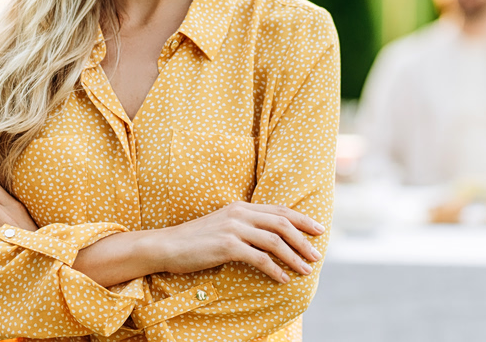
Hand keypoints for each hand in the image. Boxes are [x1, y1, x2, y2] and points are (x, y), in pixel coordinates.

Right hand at [151, 201, 324, 283]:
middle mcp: (240, 214)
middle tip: (317, 254)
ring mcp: (234, 229)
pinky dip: (275, 269)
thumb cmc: (195, 240)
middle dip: (303, 239)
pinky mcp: (227, 246)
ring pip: (274, 241)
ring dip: (294, 257)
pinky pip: (259, 259)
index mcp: (241, 207)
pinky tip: (283, 279)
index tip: (319, 230)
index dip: (302, 220)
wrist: (167, 245)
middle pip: (282, 223)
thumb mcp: (222, 225)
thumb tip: (269, 237)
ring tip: (306, 270)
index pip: (279, 210)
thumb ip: (244, 225)